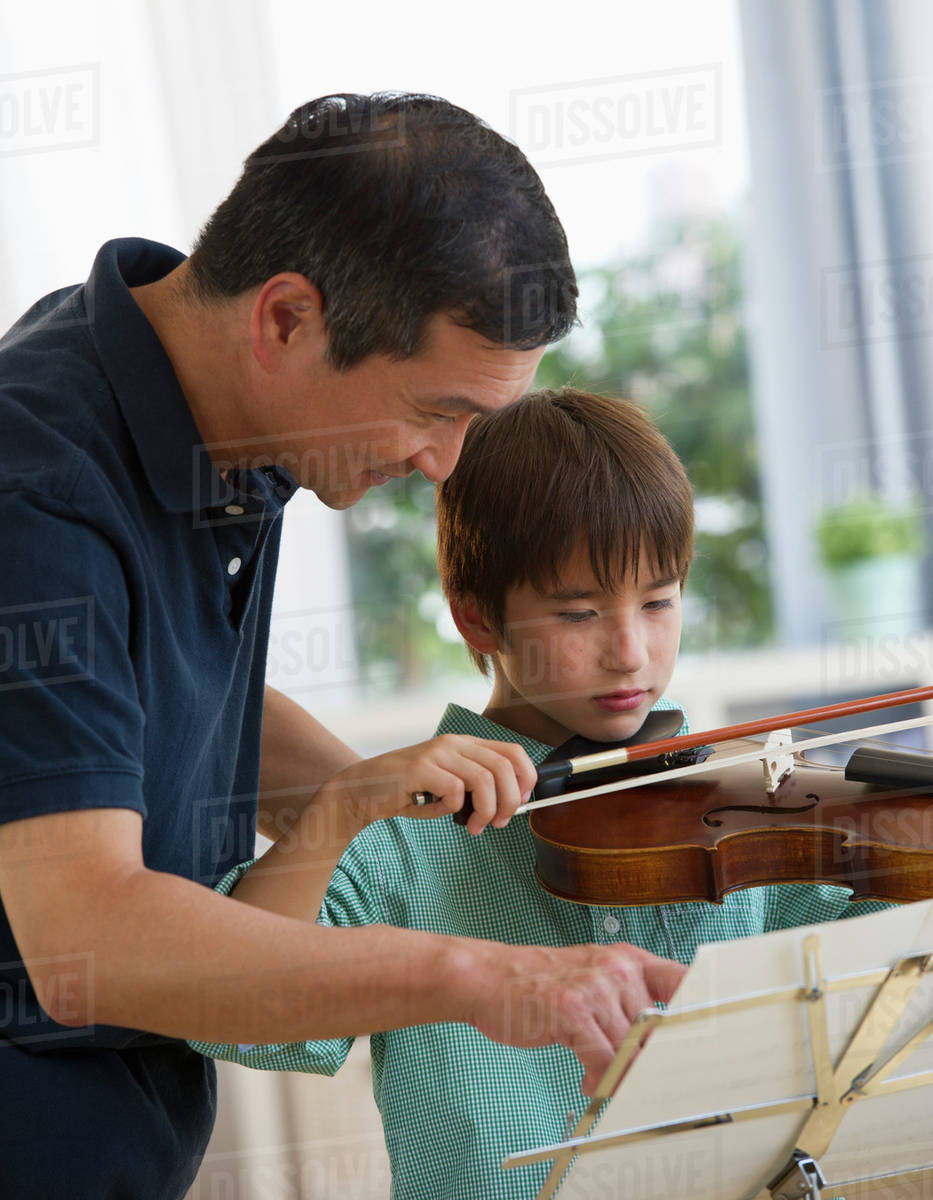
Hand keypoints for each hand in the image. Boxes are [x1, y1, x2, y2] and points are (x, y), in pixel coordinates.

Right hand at [319, 735, 536, 835]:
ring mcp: (436, 753)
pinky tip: (436, 812)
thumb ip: (475, 789)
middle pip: (503, 767)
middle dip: (509, 801)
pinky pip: (453, 791)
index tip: (520, 803)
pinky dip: (451, 809)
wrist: (362, 792)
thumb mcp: (448, 786)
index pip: (513, 751)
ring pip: (483, 779)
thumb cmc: (407, 793)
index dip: (525, 778)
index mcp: (465, 744)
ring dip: (485, 810)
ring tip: (473, 827)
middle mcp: (454, 743)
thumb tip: (510, 806)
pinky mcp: (419, 768)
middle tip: (498, 823)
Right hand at [464, 941, 686, 1094]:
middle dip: (654, 1062)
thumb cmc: (541, 984)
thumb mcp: (592, 982)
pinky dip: (599, 1080)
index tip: (714, 1044)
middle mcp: (616, 968)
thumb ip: (627, 1007)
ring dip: (621, 1075)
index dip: (704, 1013)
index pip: (684, 982)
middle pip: (659, 1029)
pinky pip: (603, 1060)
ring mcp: (594, 987)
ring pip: (631, 1049)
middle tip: (652, 1084)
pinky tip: (588, 1081)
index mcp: (627, 959)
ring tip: (605, 1080)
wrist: (488, 977)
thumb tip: (662, 1049)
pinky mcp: (571, 1010)